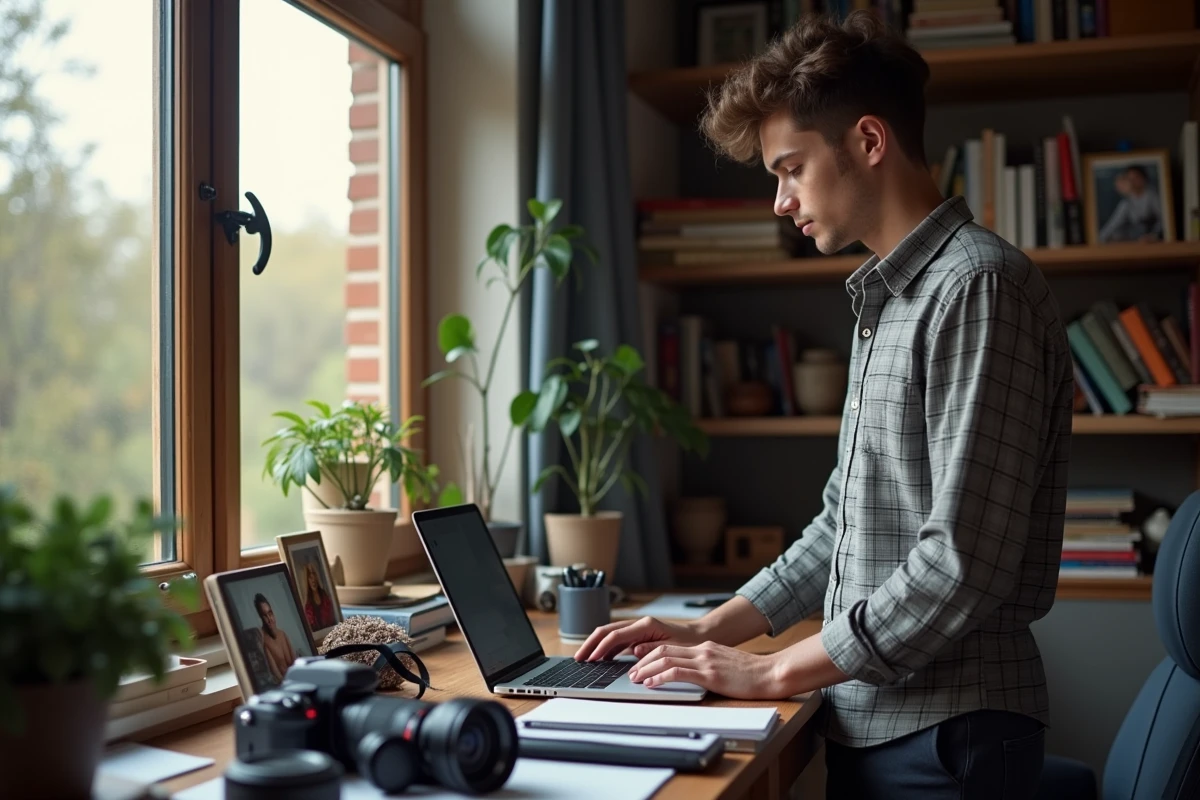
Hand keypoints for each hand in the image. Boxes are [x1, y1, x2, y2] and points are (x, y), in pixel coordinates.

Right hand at [573, 616, 701, 661]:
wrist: (698, 637)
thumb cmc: (688, 643)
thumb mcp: (672, 648)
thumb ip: (652, 649)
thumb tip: (633, 651)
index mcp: (646, 625)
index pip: (616, 635)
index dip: (601, 648)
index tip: (591, 659)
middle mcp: (639, 624)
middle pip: (607, 631)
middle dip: (591, 644)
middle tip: (578, 658)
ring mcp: (637, 629)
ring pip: (609, 634)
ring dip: (596, 646)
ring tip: (584, 659)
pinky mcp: (638, 635)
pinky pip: (617, 640)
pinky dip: (606, 649)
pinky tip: (600, 659)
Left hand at [628, 641, 786, 699]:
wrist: (770, 673)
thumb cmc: (751, 674)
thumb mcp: (725, 664)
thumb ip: (708, 665)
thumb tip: (692, 674)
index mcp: (705, 648)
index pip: (670, 647)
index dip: (651, 655)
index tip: (639, 664)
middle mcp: (702, 650)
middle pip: (663, 650)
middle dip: (643, 661)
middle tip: (631, 672)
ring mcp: (705, 661)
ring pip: (666, 659)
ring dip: (646, 669)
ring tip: (635, 678)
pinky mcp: (710, 674)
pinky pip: (678, 672)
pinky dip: (660, 677)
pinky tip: (651, 683)